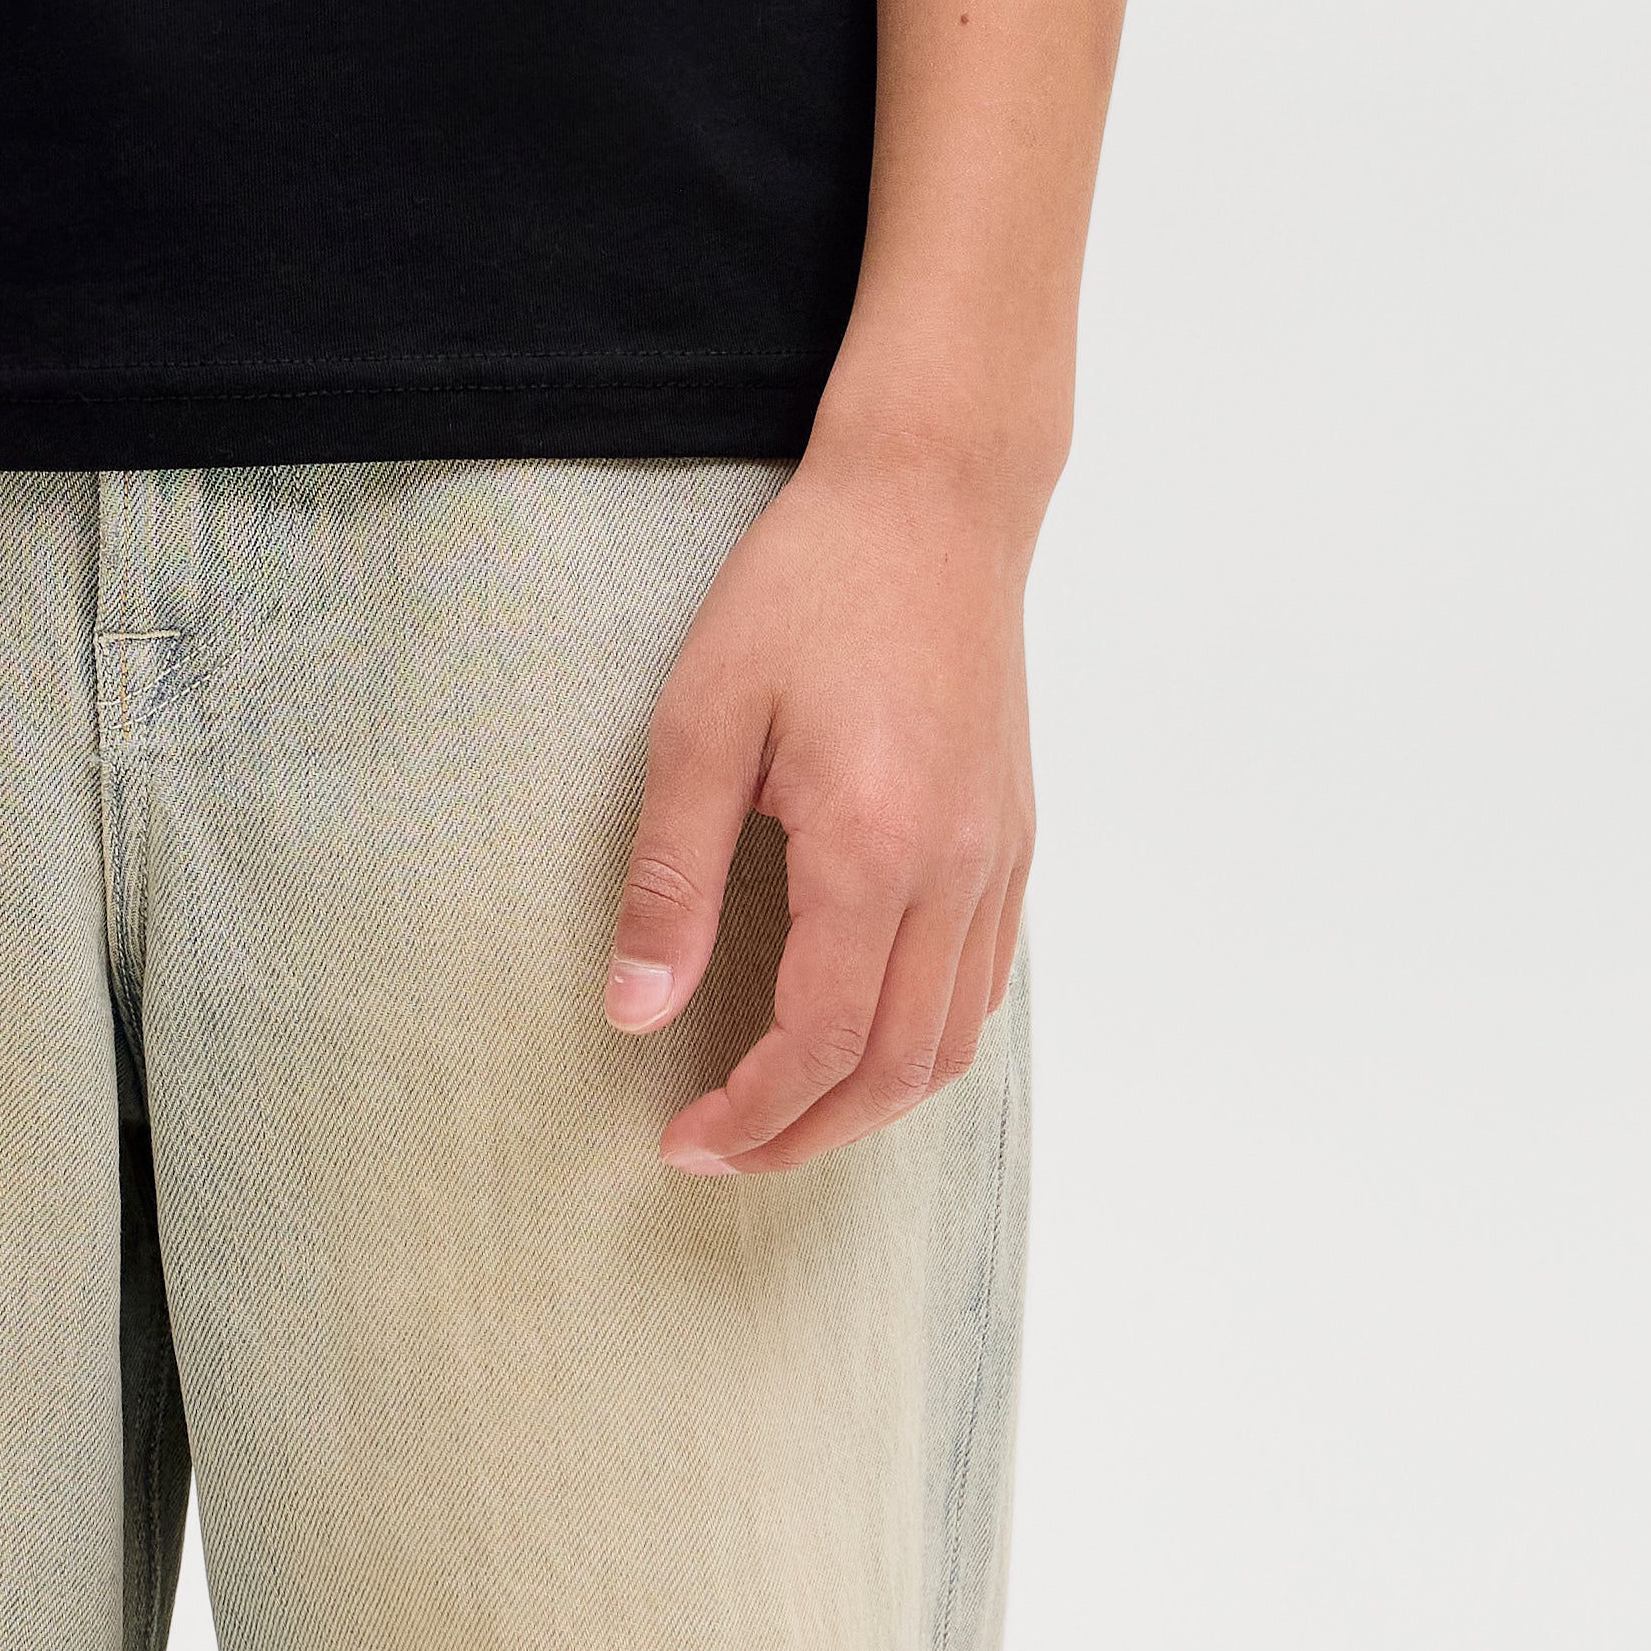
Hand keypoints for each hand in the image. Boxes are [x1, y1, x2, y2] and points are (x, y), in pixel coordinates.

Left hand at [604, 428, 1036, 1173]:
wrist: (931, 499)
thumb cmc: (806, 590)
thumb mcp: (703, 717)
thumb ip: (673, 874)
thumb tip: (635, 1012)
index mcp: (876, 850)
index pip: (819, 1042)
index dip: (750, 1113)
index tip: (681, 1139)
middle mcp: (957, 873)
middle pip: (898, 1070)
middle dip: (807, 1135)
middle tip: (721, 1151)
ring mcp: (1000, 857)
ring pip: (953, 1040)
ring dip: (871, 1102)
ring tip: (784, 1112)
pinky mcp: (1015, 834)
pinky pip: (984, 981)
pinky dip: (924, 1039)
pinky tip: (862, 1031)